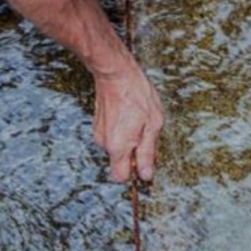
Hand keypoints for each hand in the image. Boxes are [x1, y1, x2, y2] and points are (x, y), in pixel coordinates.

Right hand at [92, 58, 163, 181]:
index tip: (144, 160)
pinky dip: (121, 131)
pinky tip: (129, 115)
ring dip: (127, 141)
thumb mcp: (153, 125)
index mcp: (118, 146)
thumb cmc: (137, 95)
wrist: (116, 73)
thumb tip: (146, 175)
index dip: (134, 171)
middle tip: (144, 134)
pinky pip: (112, 137)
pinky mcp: (98, 125)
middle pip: (119, 162)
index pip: (121, 177)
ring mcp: (99, 133)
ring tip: (137, 120)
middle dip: (133, 154)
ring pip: (116, 148)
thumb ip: (148, 153)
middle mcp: (104, 143)